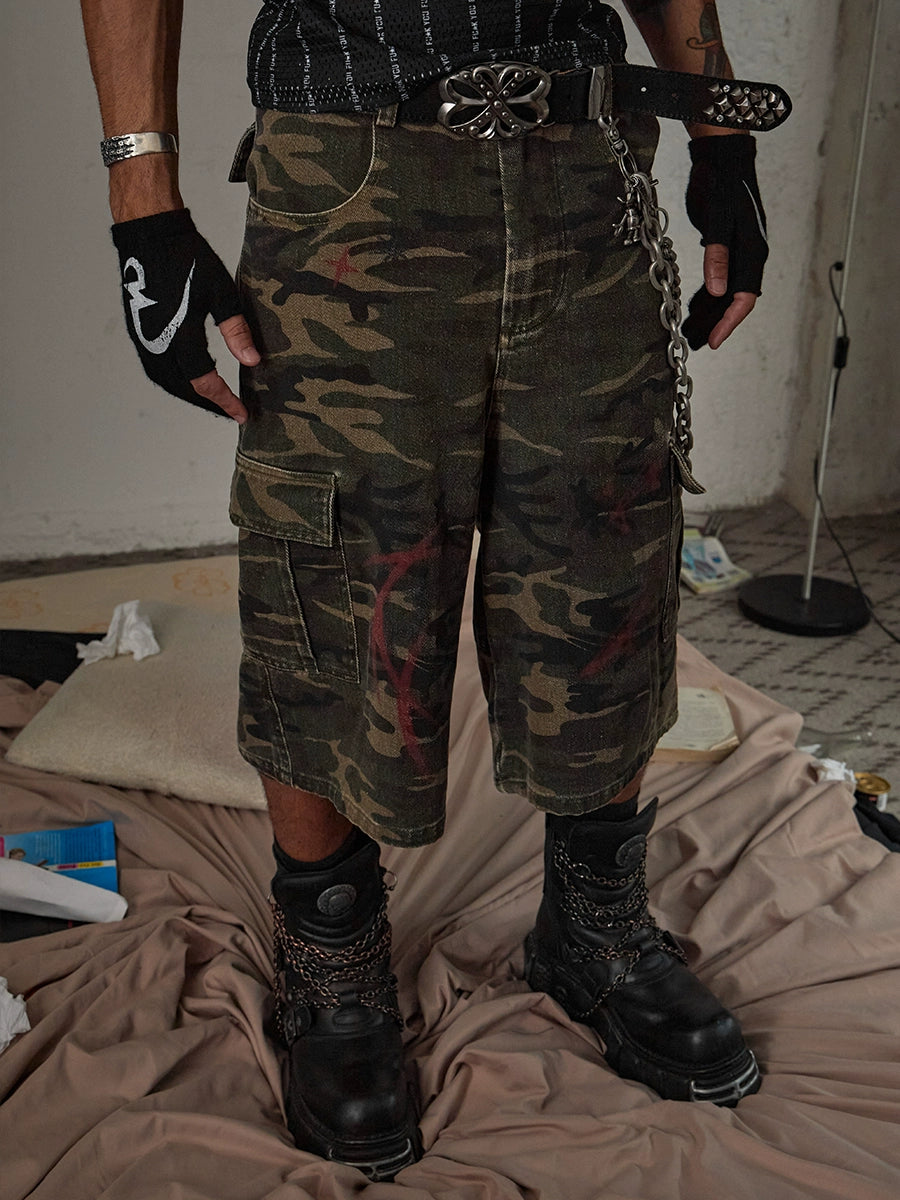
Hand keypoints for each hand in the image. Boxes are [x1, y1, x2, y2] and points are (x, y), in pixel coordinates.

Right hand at [111, 208, 258, 419]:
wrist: (150, 233)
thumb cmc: (187, 257)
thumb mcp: (221, 292)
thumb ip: (236, 331)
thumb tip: (252, 361)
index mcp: (180, 333)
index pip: (203, 381)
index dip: (224, 399)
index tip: (241, 412)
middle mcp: (158, 341)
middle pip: (183, 388)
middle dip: (207, 403)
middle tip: (229, 410)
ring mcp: (144, 337)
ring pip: (165, 381)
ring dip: (188, 395)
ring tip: (211, 399)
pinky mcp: (138, 330)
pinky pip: (154, 367)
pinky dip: (173, 381)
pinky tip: (187, 379)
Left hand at [682, 135, 767, 350]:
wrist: (723, 156)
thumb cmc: (722, 184)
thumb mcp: (718, 218)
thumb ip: (717, 255)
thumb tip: (717, 292)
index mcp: (754, 250)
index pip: (745, 297)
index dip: (729, 322)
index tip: (713, 342)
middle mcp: (750, 254)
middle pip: (735, 300)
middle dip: (718, 323)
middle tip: (698, 345)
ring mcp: (739, 251)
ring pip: (726, 292)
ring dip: (711, 312)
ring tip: (691, 333)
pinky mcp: (726, 246)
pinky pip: (719, 279)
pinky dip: (706, 295)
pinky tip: (693, 308)